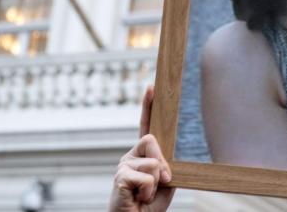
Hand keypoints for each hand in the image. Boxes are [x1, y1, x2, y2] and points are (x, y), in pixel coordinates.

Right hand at [109, 86, 174, 211]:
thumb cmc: (148, 206)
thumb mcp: (165, 184)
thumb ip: (166, 167)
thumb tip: (162, 162)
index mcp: (143, 155)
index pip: (146, 126)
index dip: (148, 106)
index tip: (151, 87)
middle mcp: (131, 156)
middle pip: (152, 141)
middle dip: (162, 162)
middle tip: (163, 181)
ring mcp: (123, 165)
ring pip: (152, 163)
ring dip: (156, 184)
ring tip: (145, 195)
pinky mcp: (120, 176)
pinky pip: (146, 178)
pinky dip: (148, 192)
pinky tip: (138, 198)